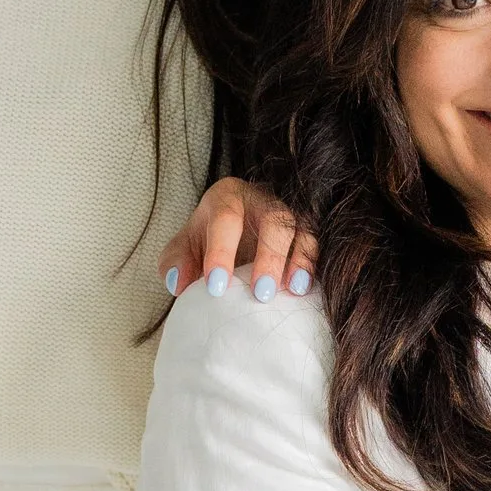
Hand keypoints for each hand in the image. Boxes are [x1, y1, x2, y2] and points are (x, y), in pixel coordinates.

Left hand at [157, 178, 315, 303]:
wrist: (230, 241)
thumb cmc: (206, 244)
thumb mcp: (183, 249)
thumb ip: (175, 263)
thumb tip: (177, 282)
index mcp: (227, 197)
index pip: (225, 218)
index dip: (221, 252)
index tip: (215, 287)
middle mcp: (262, 200)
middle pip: (273, 219)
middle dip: (268, 255)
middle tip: (260, 293)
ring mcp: (288, 215)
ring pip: (300, 229)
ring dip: (298, 260)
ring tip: (292, 291)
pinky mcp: (304, 233)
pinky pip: (314, 244)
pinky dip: (310, 266)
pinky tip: (303, 290)